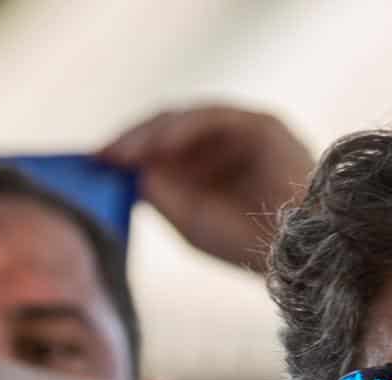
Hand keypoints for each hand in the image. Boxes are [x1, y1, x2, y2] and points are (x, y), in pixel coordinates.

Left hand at [99, 105, 314, 272]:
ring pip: (186, 119)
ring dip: (150, 134)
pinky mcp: (261, 124)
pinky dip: (183, 129)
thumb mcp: (189, 220)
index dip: (126, 153)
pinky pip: (214, 117)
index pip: (158, 148)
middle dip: (131, 140)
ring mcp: (242, 131)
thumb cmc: (246, 242)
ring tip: (122, 154)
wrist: (297, 251)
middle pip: (167, 128)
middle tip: (101, 156)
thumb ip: (159, 193)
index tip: (94, 163)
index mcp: (204, 167)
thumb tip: (128, 169)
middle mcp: (222, 145)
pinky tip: (158, 146)